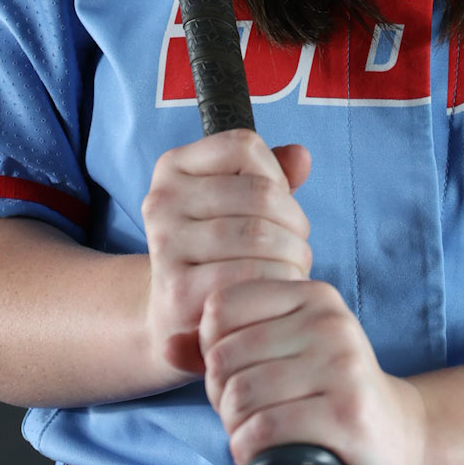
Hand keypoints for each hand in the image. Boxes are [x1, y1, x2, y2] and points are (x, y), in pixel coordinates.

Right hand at [140, 129, 313, 382]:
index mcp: (173, 167)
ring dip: (293, 254)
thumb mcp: (238, 206)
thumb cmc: (218, 253)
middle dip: (295, 222)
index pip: (244, 146)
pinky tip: (276, 291)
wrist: (174, 318)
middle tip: (297, 246)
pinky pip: (250, 276)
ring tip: (290, 268)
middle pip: (260, 193)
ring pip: (259, 234)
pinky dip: (278, 282)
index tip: (279, 205)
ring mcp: (166, 245)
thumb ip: (271, 176)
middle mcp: (162, 200)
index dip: (277, 175)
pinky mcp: (178, 290)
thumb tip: (301, 157)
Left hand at [198, 276, 428, 464]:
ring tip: (254, 435)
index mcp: (313, 295)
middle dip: (219, 396)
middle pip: (225, 356)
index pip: (221, 307)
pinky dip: (249, 450)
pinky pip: (265, 430)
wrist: (398, 443)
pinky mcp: (347, 416)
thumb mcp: (283, 357)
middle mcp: (330, 323)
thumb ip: (225, 348)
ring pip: (241, 396)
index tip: (234, 374)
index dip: (210, 349)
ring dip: (234, 428)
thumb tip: (165, 346)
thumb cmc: (326, 398)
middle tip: (243, 415)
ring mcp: (343, 368)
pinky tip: (259, 456)